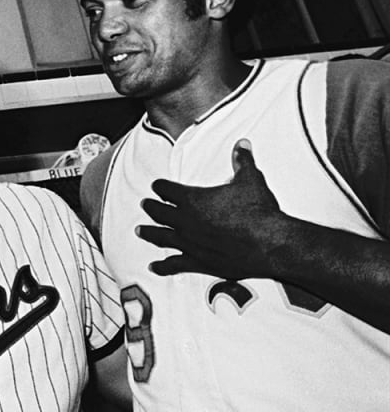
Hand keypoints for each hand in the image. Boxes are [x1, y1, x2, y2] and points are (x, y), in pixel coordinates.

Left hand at [136, 139, 294, 280]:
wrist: (270, 242)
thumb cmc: (259, 211)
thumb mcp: (250, 179)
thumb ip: (242, 161)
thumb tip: (242, 144)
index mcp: (193, 199)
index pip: (168, 190)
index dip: (161, 186)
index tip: (157, 186)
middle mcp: (186, 221)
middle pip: (159, 212)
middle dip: (151, 207)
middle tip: (145, 205)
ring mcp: (190, 243)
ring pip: (161, 237)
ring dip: (149, 233)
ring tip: (140, 231)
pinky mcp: (199, 262)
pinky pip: (175, 265)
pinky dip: (163, 266)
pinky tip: (155, 266)